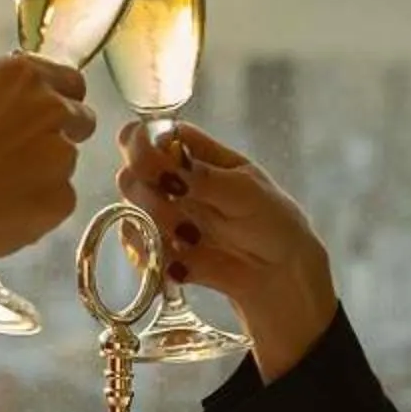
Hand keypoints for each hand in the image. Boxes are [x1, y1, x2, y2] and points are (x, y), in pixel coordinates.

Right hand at [0, 53, 96, 303]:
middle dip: (59, 136)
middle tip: (21, 158)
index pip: (68, 80)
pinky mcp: (62, 200)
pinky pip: (59, 202)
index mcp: (18, 76)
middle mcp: (49, 108)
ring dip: (43, 175)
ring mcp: (61, 156)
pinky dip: (37, 209)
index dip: (56, 99)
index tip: (40, 116)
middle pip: (80, 119)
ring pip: (65, 164)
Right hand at [113, 122, 337, 378]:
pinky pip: (137, 248)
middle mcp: (173, 183)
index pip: (150, 135)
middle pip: (131, 172)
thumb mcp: (245, 191)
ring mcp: (164, 217)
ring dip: (155, 221)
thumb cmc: (272, 221)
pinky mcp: (161, 252)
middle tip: (175, 199)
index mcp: (194, 155)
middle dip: (147, 188)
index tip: (149, 157)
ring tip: (190, 236)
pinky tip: (180, 258)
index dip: (138, 141)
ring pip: (130, 210)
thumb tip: (164, 169)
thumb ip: (203, 179)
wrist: (281, 276)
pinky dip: (151, 252)